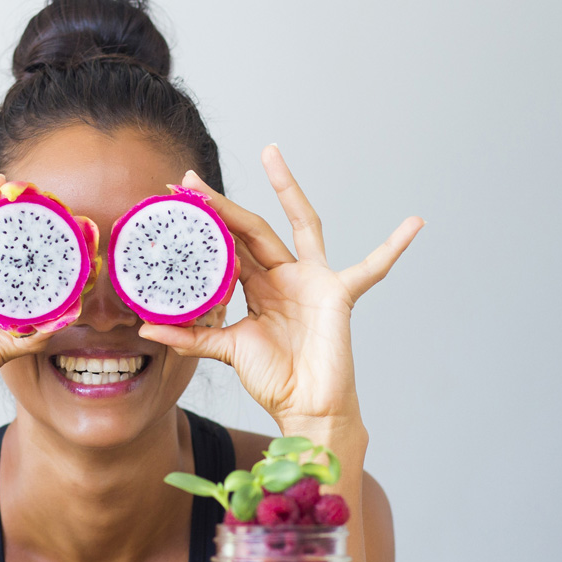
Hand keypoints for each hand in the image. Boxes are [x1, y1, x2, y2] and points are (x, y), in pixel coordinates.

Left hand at [139, 146, 422, 435]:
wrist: (307, 407)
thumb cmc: (276, 380)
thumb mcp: (227, 351)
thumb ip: (192, 337)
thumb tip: (146, 330)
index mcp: (260, 286)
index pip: (228, 245)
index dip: (204, 224)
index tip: (174, 199)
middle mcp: (285, 276)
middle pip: (252, 228)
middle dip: (222, 204)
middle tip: (188, 179)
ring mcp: (314, 280)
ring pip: (298, 225)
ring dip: (287, 189)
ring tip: (270, 154)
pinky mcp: (340, 294)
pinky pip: (372, 268)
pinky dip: (394, 247)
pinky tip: (415, 224)